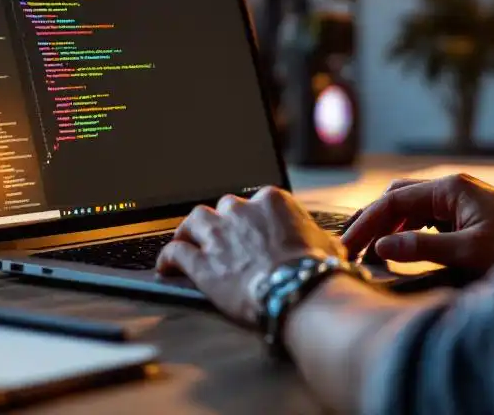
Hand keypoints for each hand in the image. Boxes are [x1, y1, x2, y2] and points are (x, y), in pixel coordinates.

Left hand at [156, 187, 345, 324]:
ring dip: (189, 231)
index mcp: (271, 201)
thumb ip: (314, 236)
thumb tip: (323, 243)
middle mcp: (240, 212)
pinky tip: (166, 265)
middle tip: (223, 238)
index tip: (252, 230)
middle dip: (223, 222)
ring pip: (194, 221)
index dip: (252, 218)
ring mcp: (218, 236)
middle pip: (223, 208)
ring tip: (187, 240)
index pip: (256, 202)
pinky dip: (168, 257)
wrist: (298, 291)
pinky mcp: (201, 263)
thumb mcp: (326, 244)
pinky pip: (176, 252)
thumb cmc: (315, 270)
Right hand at [341, 174, 493, 272]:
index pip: (392, 200)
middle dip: (373, 221)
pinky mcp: (469, 214)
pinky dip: (409, 231)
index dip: (366, 224)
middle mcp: (452, 187)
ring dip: (390, 227)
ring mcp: (462, 200)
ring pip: (412, 207)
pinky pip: (428, 217)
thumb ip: (423, 248)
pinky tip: (403, 249)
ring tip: (372, 252)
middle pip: (398, 197)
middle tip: (353, 248)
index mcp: (450, 188)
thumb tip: (382, 247)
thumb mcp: (471, 251)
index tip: (348, 248)